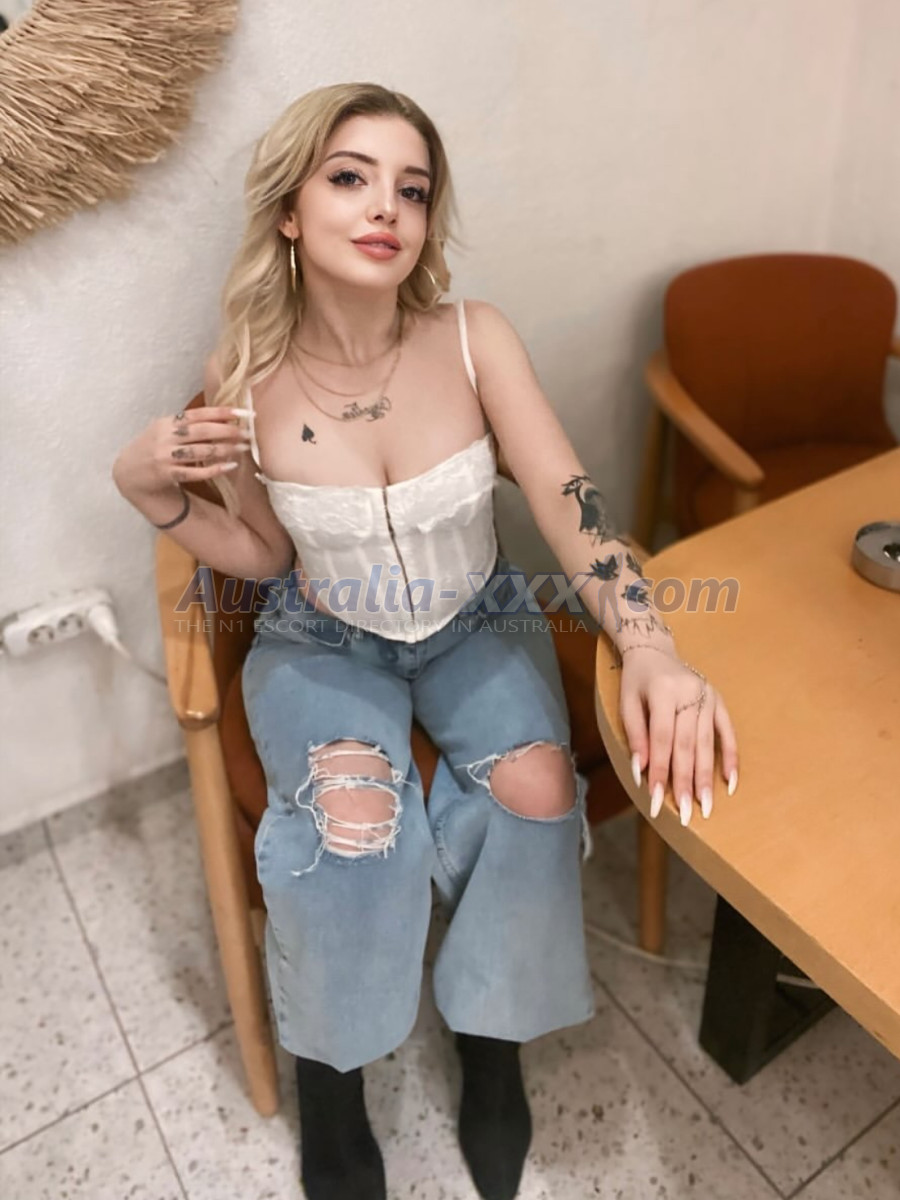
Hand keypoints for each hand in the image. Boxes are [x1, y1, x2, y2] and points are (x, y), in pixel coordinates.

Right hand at [112, 406, 253, 498]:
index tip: (243, 413)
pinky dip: (214, 469)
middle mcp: (166, 437)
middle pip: (202, 431)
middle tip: (247, 433)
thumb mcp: (163, 431)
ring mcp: (165, 456)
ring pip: (201, 451)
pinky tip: (229, 466)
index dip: (221, 412)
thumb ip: (185, 425)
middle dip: (227, 430)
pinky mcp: (167, 474)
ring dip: (225, 449)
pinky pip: (195, 472)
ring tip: (242, 448)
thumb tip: (220, 419)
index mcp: (167, 423)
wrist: (128, 473)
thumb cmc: (152, 449)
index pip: (198, 414)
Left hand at [618, 644, 738, 825]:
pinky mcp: (719, 701)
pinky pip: (727, 733)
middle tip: (686, 814)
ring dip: (706, 777)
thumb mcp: (626, 703)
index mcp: (662, 691)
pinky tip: (729, 782)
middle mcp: (689, 693)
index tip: (657, 802)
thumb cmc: (636, 682)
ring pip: (706, 744)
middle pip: (686, 745)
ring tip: (705, 806)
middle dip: (685, 782)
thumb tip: (642, 770)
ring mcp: (708, 697)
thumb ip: (635, 735)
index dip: (660, 771)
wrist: (654, 651)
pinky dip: (730, 757)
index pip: (662, 739)